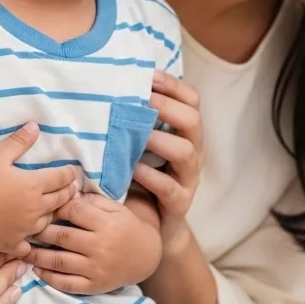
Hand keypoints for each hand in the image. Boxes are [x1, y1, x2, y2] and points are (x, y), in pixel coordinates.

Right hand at [0, 123, 79, 253]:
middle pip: (61, 200)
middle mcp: (35, 209)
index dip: (70, 174)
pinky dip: (32, 240)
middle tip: (73, 189)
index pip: (62, 178)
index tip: (72, 172)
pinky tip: (30, 236)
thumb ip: (19, 141)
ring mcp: (25, 229)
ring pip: (48, 222)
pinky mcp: (13, 244)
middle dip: (68, 192)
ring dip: (52, 214)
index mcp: (34, 186)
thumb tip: (35, 126)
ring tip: (52, 209)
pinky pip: (30, 245)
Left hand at [24, 193, 162, 294]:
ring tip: (22, 249)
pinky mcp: (94, 285)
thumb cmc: (125, 227)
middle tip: (24, 226)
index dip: (56, 207)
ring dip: (37, 255)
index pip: (74, 211)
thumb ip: (91, 201)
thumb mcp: (114, 208)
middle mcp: (100, 246)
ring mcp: (96, 268)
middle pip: (62, 235)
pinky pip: (66, 283)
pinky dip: (49, 277)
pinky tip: (37, 269)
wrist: (145, 257)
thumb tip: (66, 195)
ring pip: (59, 261)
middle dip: (40, 230)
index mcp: (106, 223)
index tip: (44, 205)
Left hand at [133, 70, 201, 252]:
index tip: (148, 75)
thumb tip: (111, 88)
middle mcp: (194, 152)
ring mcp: (188, 178)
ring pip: (186, 152)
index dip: (173, 85)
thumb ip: (139, 122)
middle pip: (193, 121)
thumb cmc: (145, 178)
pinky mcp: (179, 202)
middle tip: (144, 101)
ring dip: (161, 140)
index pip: (192, 100)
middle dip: (168, 107)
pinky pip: (169, 188)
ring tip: (140, 135)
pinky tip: (132, 170)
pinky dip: (151, 177)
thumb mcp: (145, 147)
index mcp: (187, 133)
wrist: (156, 227)